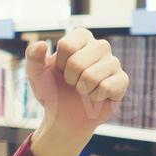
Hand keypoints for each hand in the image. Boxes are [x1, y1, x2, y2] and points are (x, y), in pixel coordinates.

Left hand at [25, 28, 128, 155]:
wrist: (65, 117)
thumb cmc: (52, 91)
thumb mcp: (37, 75)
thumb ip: (33, 57)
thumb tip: (40, 44)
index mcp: (81, 39)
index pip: (67, 45)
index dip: (59, 63)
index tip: (60, 70)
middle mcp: (100, 46)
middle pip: (78, 62)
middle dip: (69, 78)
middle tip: (72, 82)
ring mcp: (113, 63)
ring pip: (91, 77)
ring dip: (81, 89)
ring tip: (83, 90)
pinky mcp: (122, 80)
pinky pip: (106, 88)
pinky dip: (94, 98)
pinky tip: (95, 97)